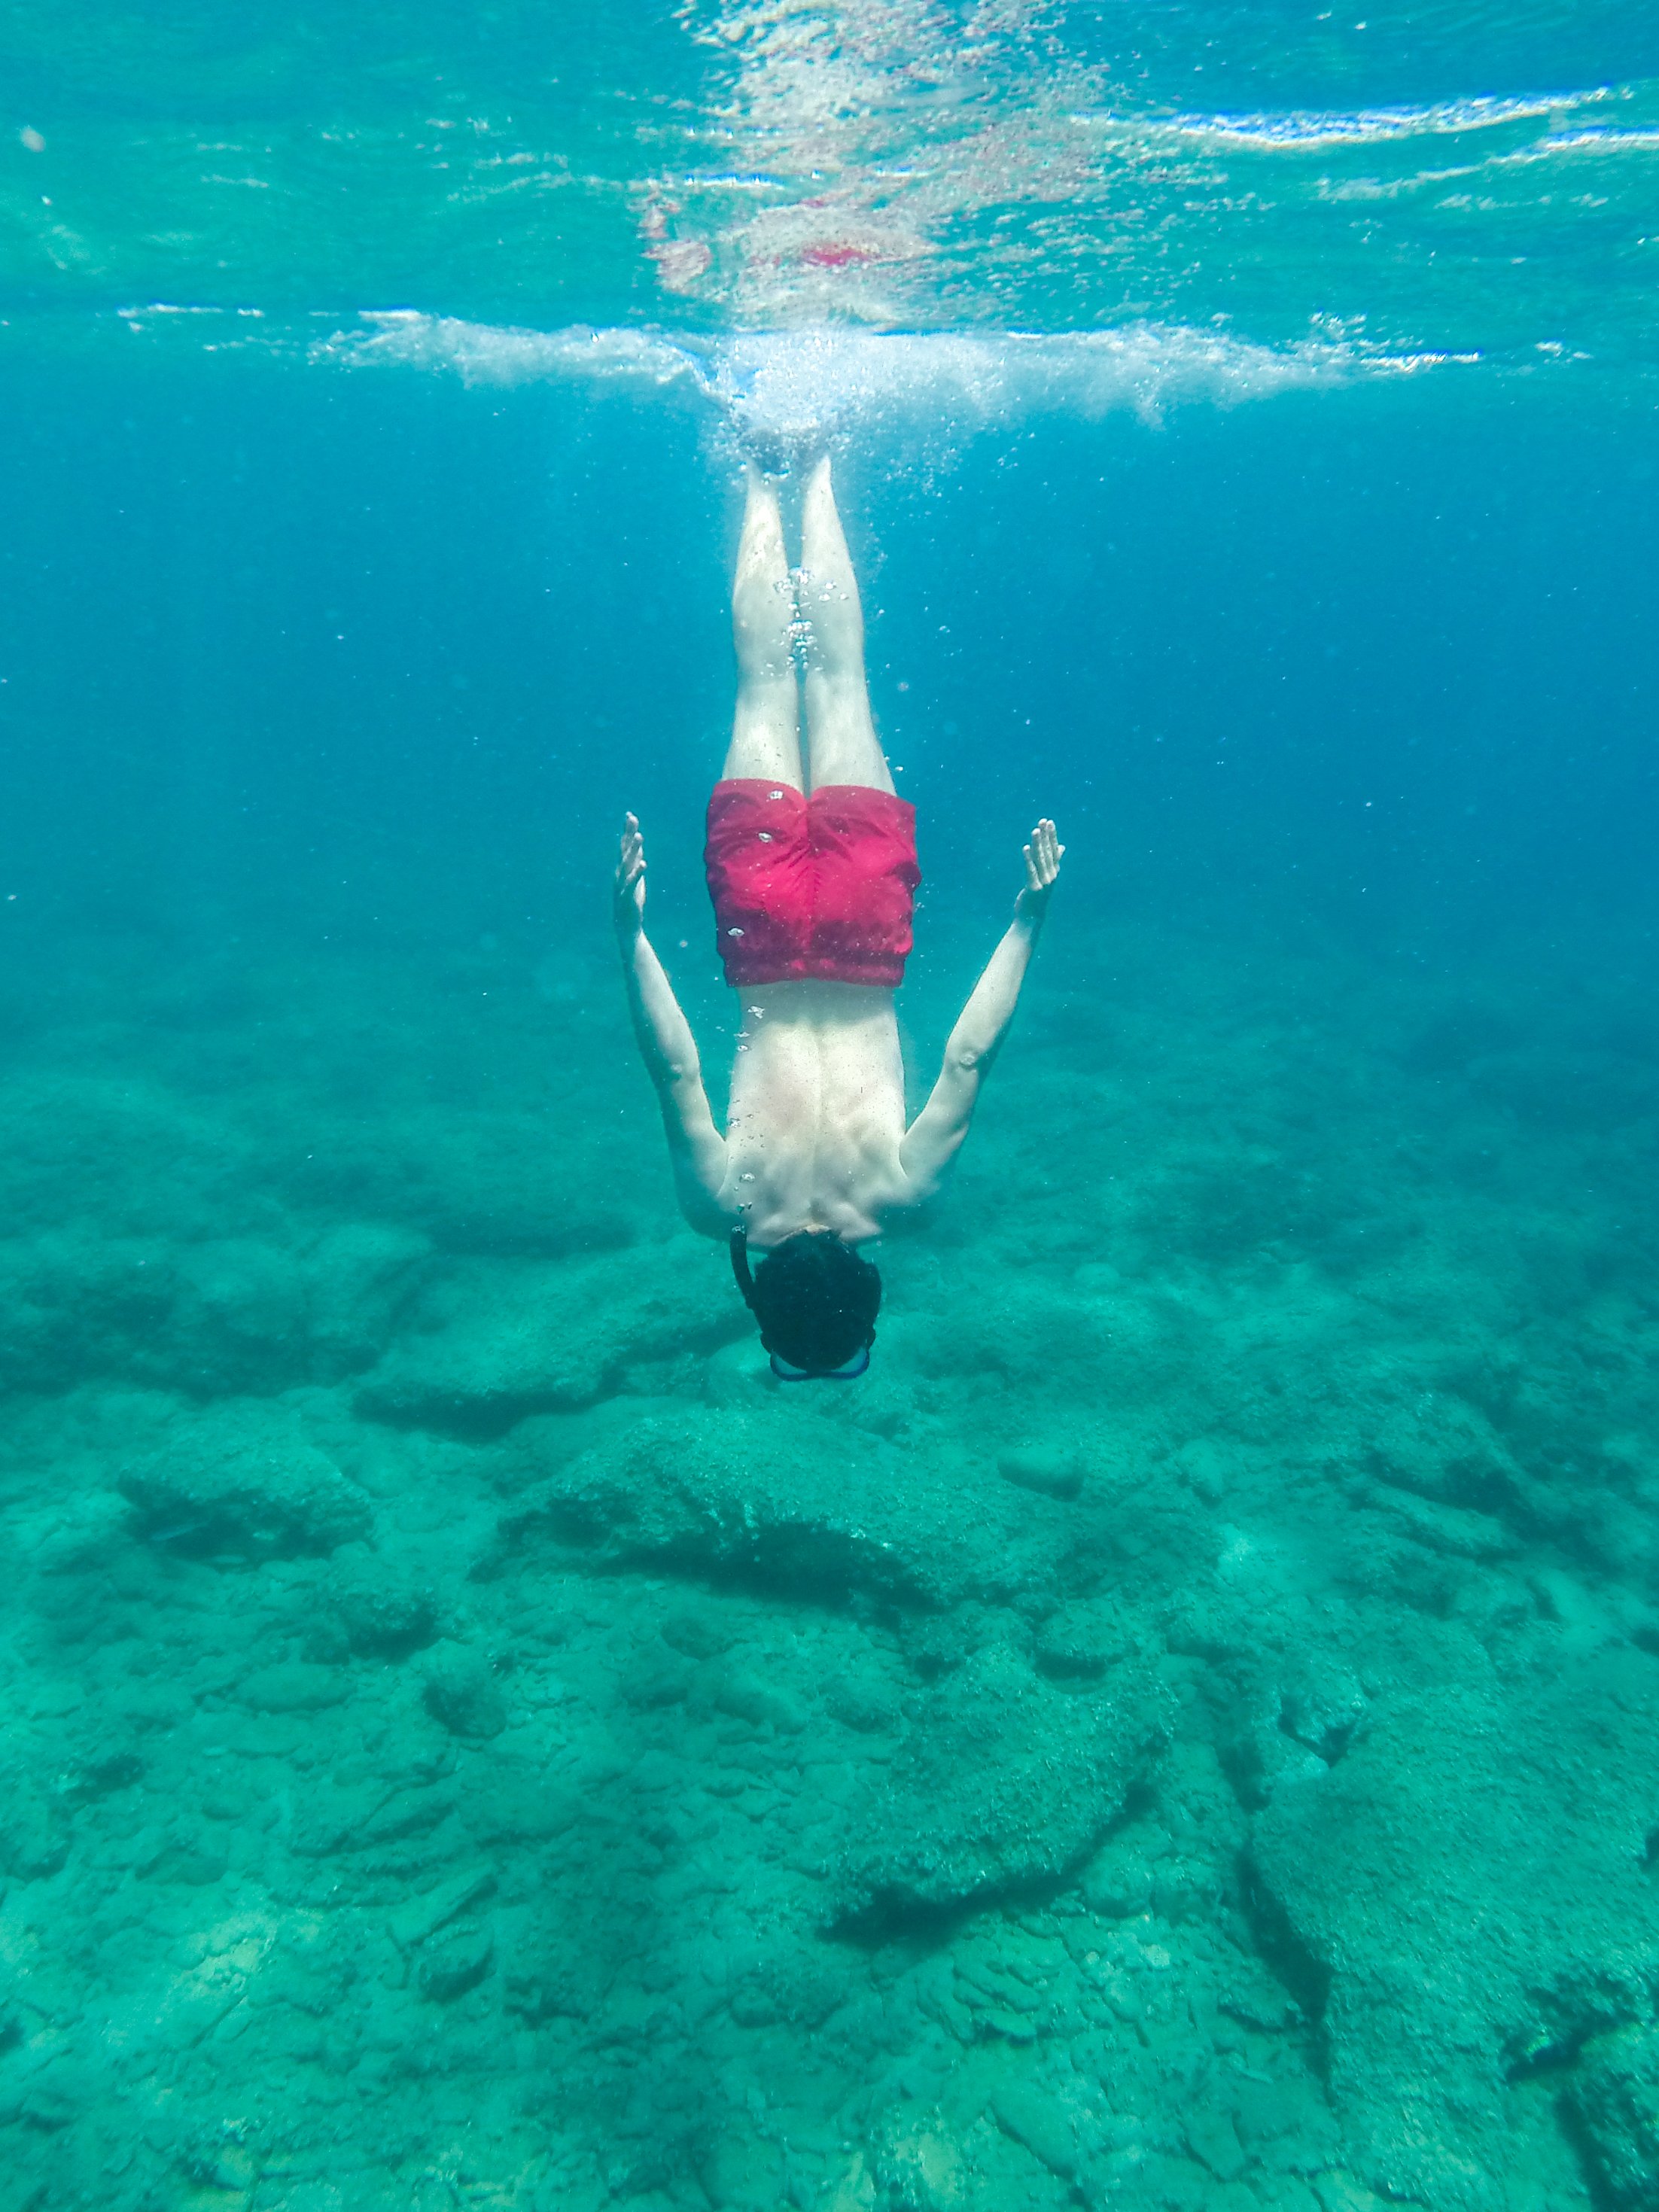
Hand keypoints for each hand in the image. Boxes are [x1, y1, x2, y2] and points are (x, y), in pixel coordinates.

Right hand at [614, 813, 645, 938]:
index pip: (625, 847)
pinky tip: (643, 863)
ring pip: (627, 863)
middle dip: (628, 834)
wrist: (626, 925)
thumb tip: (638, 848)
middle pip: (624, 850)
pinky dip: (637, 872)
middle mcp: (620, 874)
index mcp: (622, 869)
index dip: (627, 831)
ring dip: (633, 849)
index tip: (630, 816)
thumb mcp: (635, 878)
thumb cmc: (631, 901)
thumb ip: (635, 863)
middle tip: (632, 819)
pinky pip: (631, 882)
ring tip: (639, 836)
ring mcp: (621, 884)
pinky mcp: (627, 896)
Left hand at [1016, 818, 1063, 919]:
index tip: (1049, 822)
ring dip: (1038, 843)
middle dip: (1045, 836)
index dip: (1052, 835)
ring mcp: (1043, 882)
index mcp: (1054, 871)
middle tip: (1043, 821)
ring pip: (1040, 859)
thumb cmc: (1038, 896)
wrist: (1032, 918)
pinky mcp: (1033, 888)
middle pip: (1048, 852)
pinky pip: (1031, 870)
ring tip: (1035, 830)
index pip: (1054, 850)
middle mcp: (1051, 875)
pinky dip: (1028, 859)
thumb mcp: (1048, 877)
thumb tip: (1062, 847)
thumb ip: (1054, 861)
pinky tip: (1025, 848)